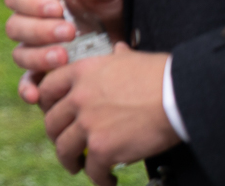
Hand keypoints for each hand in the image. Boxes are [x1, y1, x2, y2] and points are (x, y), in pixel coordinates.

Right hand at [5, 0, 123, 102]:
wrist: (123, 30)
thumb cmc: (108, 2)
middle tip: (69, 33)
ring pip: (20, 54)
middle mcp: (29, 21)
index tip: (57, 9)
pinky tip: (35, 96)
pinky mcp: (44, 71)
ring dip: (38, 57)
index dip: (31, 3)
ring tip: (65, 58)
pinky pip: (28, 81)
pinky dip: (28, 89)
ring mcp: (34, 48)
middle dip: (40, 31)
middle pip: (15, 27)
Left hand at [37, 44, 180, 184]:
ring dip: (70, 161)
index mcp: (81, 72)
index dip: (46, 106)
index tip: (54, 116)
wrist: (178, 94)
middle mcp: (78, 97)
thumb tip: (118, 50)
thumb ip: (116, 57)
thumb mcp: (129, 58)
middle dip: (57, 137)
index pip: (47, 89)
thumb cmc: (161, 75)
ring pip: (64, 149)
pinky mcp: (102, 147)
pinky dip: (99, 178)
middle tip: (67, 145)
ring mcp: (87, 122)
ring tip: (80, 167)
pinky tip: (107, 179)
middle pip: (51, 122)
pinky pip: (92, 169)